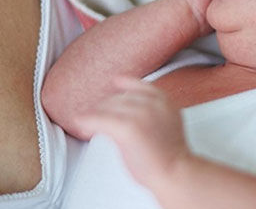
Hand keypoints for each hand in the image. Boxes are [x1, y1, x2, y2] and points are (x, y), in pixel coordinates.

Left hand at [75, 78, 190, 190]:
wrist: (175, 173)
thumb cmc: (169, 156)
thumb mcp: (167, 122)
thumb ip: (152, 111)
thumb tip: (129, 111)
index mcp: (163, 100)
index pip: (139, 85)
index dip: (125, 83)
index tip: (115, 82)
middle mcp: (151, 103)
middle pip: (119, 98)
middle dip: (106, 108)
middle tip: (96, 120)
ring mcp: (139, 113)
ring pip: (107, 107)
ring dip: (94, 116)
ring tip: (85, 125)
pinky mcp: (127, 127)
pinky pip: (99, 119)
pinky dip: (87, 121)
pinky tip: (80, 123)